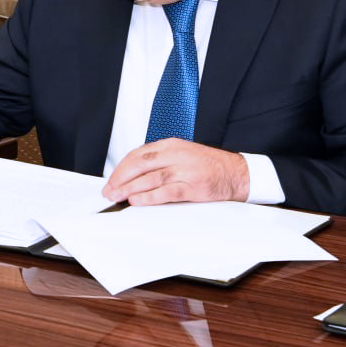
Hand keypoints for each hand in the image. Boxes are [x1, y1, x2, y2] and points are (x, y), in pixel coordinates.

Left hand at [102, 138, 249, 205]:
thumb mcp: (181, 154)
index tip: (111, 180)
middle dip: (120, 178)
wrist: (237, 173)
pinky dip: (149, 197)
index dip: (121, 169)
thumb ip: (159, 161)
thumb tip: (133, 176)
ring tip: (117, 197)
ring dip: (129, 188)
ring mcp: (185, 170)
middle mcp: (176, 155)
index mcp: (171, 145)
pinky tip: (136, 201)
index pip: (138, 155)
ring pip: (150, 178)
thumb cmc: (208, 165)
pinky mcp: (194, 186)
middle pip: (140, 164)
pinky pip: (166, 191)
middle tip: (108, 191)